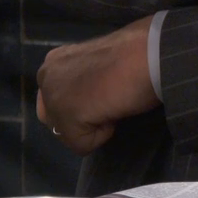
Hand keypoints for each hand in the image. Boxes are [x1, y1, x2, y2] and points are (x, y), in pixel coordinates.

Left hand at [36, 16, 159, 155]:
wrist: (151, 52)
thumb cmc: (136, 52)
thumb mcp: (100, 63)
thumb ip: (84, 77)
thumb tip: (90, 97)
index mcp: (55, 60)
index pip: (57, 98)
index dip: (84, 102)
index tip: (105, 90)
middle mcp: (46, 75)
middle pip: (56, 119)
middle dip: (82, 117)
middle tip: (109, 99)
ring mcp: (53, 96)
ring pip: (68, 133)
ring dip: (92, 125)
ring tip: (113, 102)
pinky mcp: (66, 117)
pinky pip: (82, 145)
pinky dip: (103, 135)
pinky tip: (115, 109)